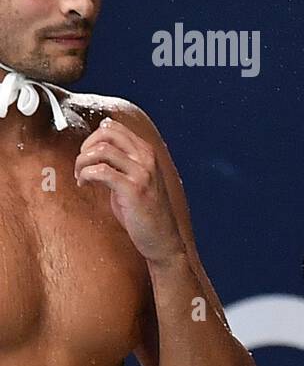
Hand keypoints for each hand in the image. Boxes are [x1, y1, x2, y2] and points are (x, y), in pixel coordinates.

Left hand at [74, 117, 184, 264]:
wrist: (162, 238)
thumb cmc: (146, 212)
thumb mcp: (136, 179)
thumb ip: (121, 162)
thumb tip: (98, 145)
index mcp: (147, 153)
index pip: (115, 127)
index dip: (93, 138)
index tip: (88, 155)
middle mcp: (146, 159)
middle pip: (107, 133)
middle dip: (85, 146)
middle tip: (81, 164)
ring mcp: (142, 173)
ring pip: (102, 150)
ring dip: (82, 162)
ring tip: (80, 176)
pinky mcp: (133, 189)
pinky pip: (100, 171)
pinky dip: (85, 175)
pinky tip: (84, 184)